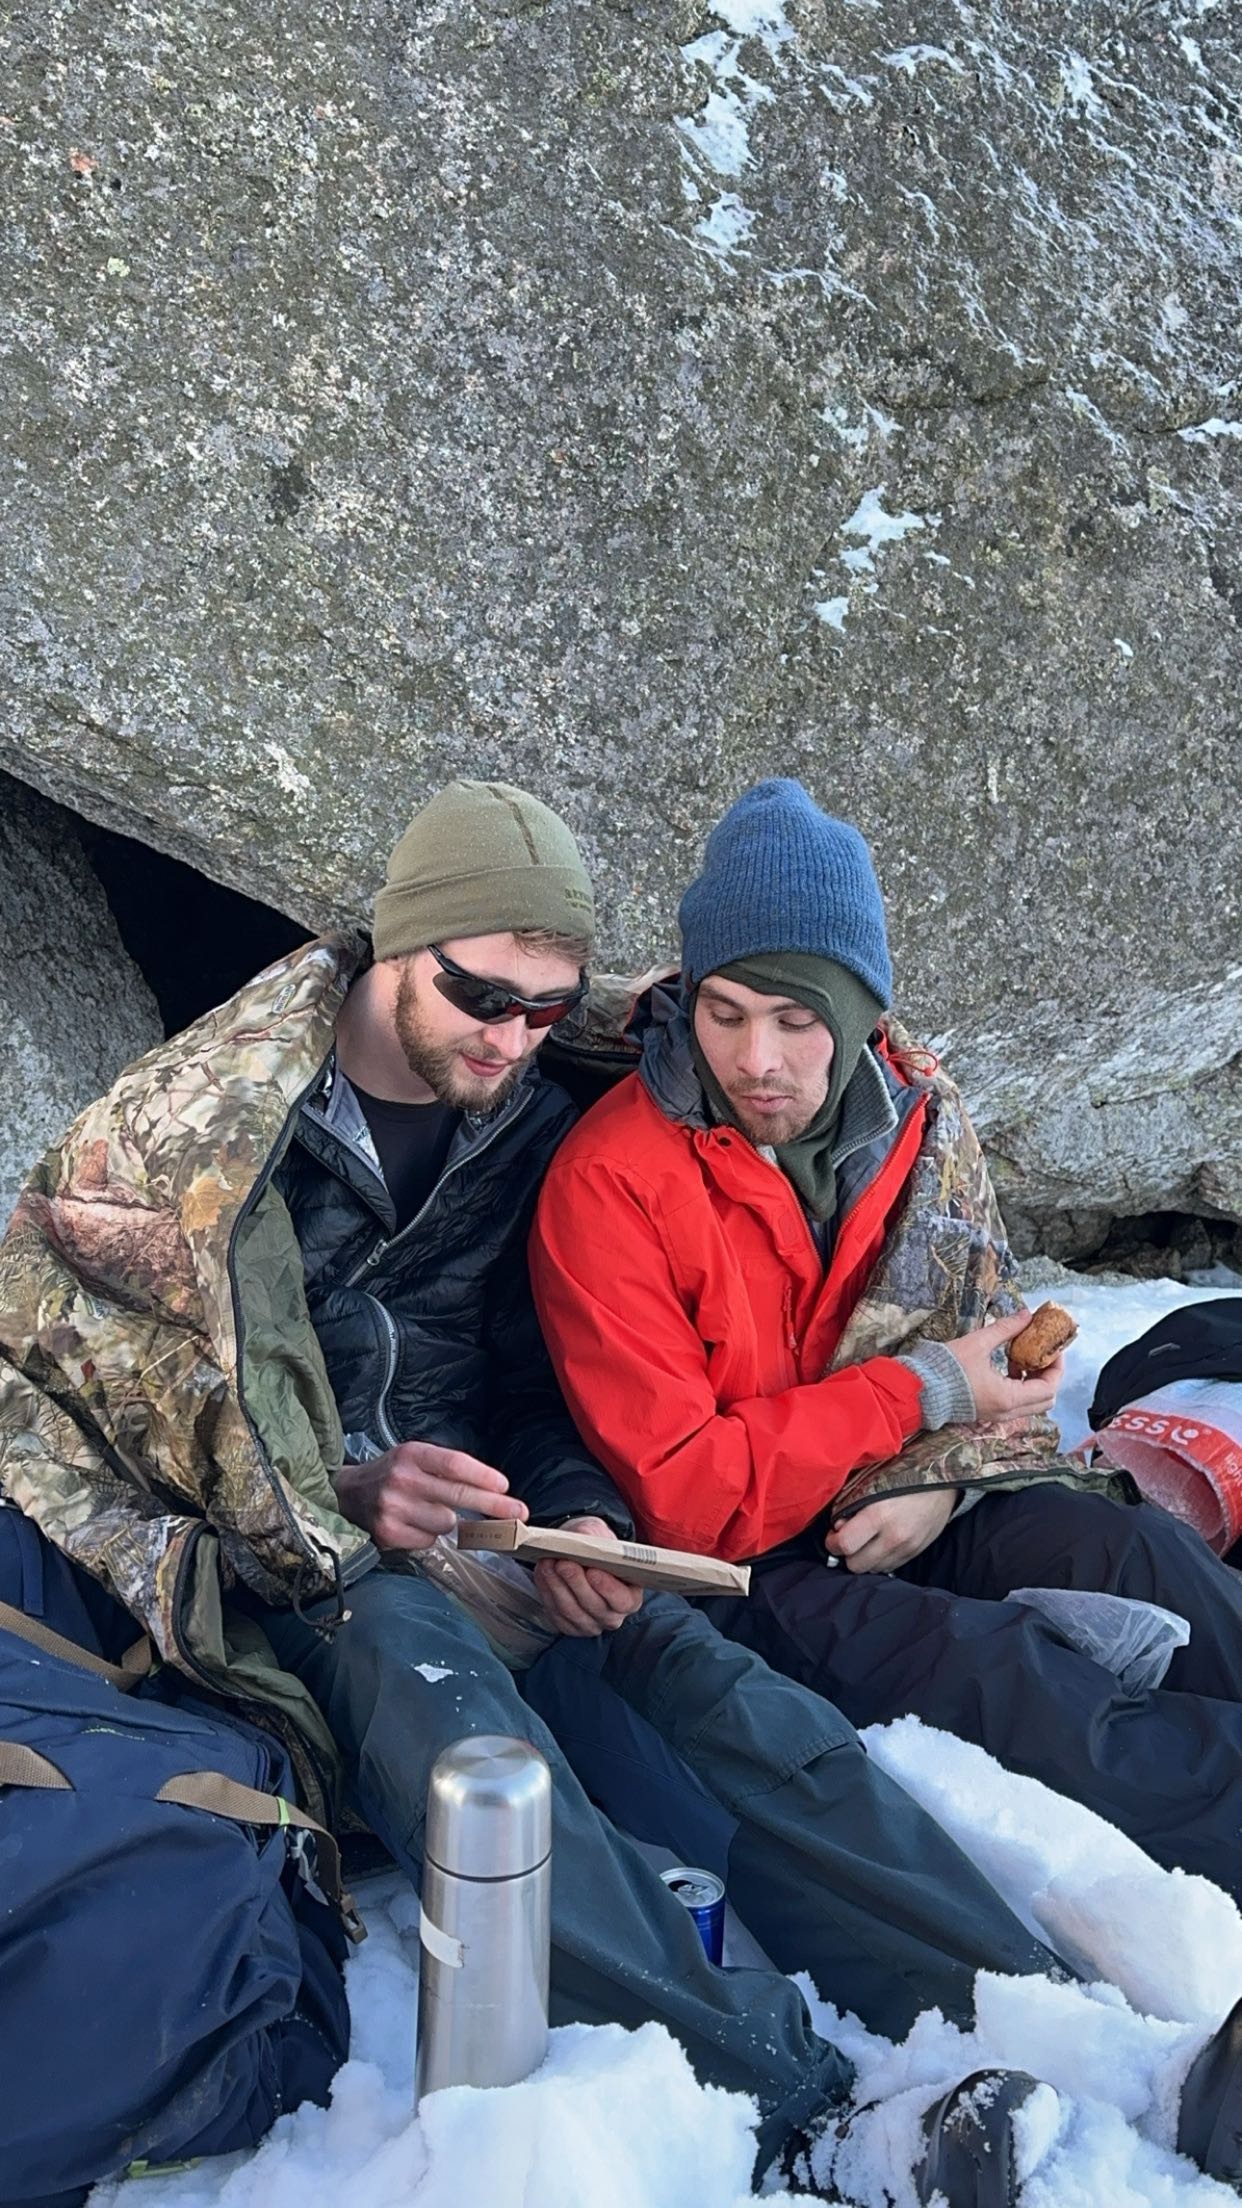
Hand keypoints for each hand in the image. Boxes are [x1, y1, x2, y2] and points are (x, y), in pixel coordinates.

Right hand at [335, 1442, 527, 1552]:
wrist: (347, 1495)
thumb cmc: (393, 1474)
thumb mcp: (415, 1458)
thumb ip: (447, 1469)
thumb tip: (493, 1491)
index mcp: (412, 1454)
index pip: (455, 1464)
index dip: (483, 1476)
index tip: (505, 1486)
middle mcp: (402, 1479)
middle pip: (458, 1495)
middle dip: (494, 1506)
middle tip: (520, 1513)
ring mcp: (394, 1508)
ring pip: (447, 1523)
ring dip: (448, 1521)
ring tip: (428, 1511)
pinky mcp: (389, 1533)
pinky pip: (429, 1540)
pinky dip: (428, 1535)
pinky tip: (413, 1524)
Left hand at [532, 1516, 644, 1638]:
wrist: (580, 1554)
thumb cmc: (596, 1547)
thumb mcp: (600, 1535)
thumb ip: (594, 1537)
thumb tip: (583, 1537)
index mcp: (630, 1597)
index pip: (622, 1600)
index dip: (608, 1588)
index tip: (593, 1571)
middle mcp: (612, 1616)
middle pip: (593, 1606)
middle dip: (576, 1583)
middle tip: (564, 1563)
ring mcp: (589, 1624)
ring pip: (571, 1611)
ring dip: (556, 1587)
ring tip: (548, 1565)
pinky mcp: (568, 1625)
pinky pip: (555, 1613)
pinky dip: (546, 1592)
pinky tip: (542, 1574)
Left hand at [824, 1488, 959, 1573]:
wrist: (942, 1481)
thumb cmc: (902, 1475)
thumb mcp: (871, 1482)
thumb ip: (851, 1504)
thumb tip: (837, 1527)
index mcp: (879, 1514)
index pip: (845, 1544)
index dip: (832, 1542)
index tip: (833, 1534)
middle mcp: (893, 1536)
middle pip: (856, 1565)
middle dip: (847, 1554)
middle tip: (849, 1538)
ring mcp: (906, 1548)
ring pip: (872, 1570)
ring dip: (864, 1558)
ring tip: (866, 1540)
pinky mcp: (915, 1553)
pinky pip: (889, 1568)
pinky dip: (880, 1559)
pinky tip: (880, 1543)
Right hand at [945, 1310, 1065, 1422]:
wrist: (919, 1389)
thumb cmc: (947, 1367)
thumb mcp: (978, 1342)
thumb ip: (1006, 1328)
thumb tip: (1027, 1314)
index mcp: (1007, 1396)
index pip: (1049, 1387)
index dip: (1056, 1366)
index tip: (1054, 1348)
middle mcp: (1006, 1411)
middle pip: (1046, 1400)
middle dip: (1049, 1376)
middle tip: (1043, 1354)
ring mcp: (997, 1415)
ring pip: (1032, 1404)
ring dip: (1035, 1382)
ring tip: (1023, 1359)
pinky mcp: (988, 1413)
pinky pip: (1017, 1404)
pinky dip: (1021, 1387)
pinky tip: (1008, 1367)